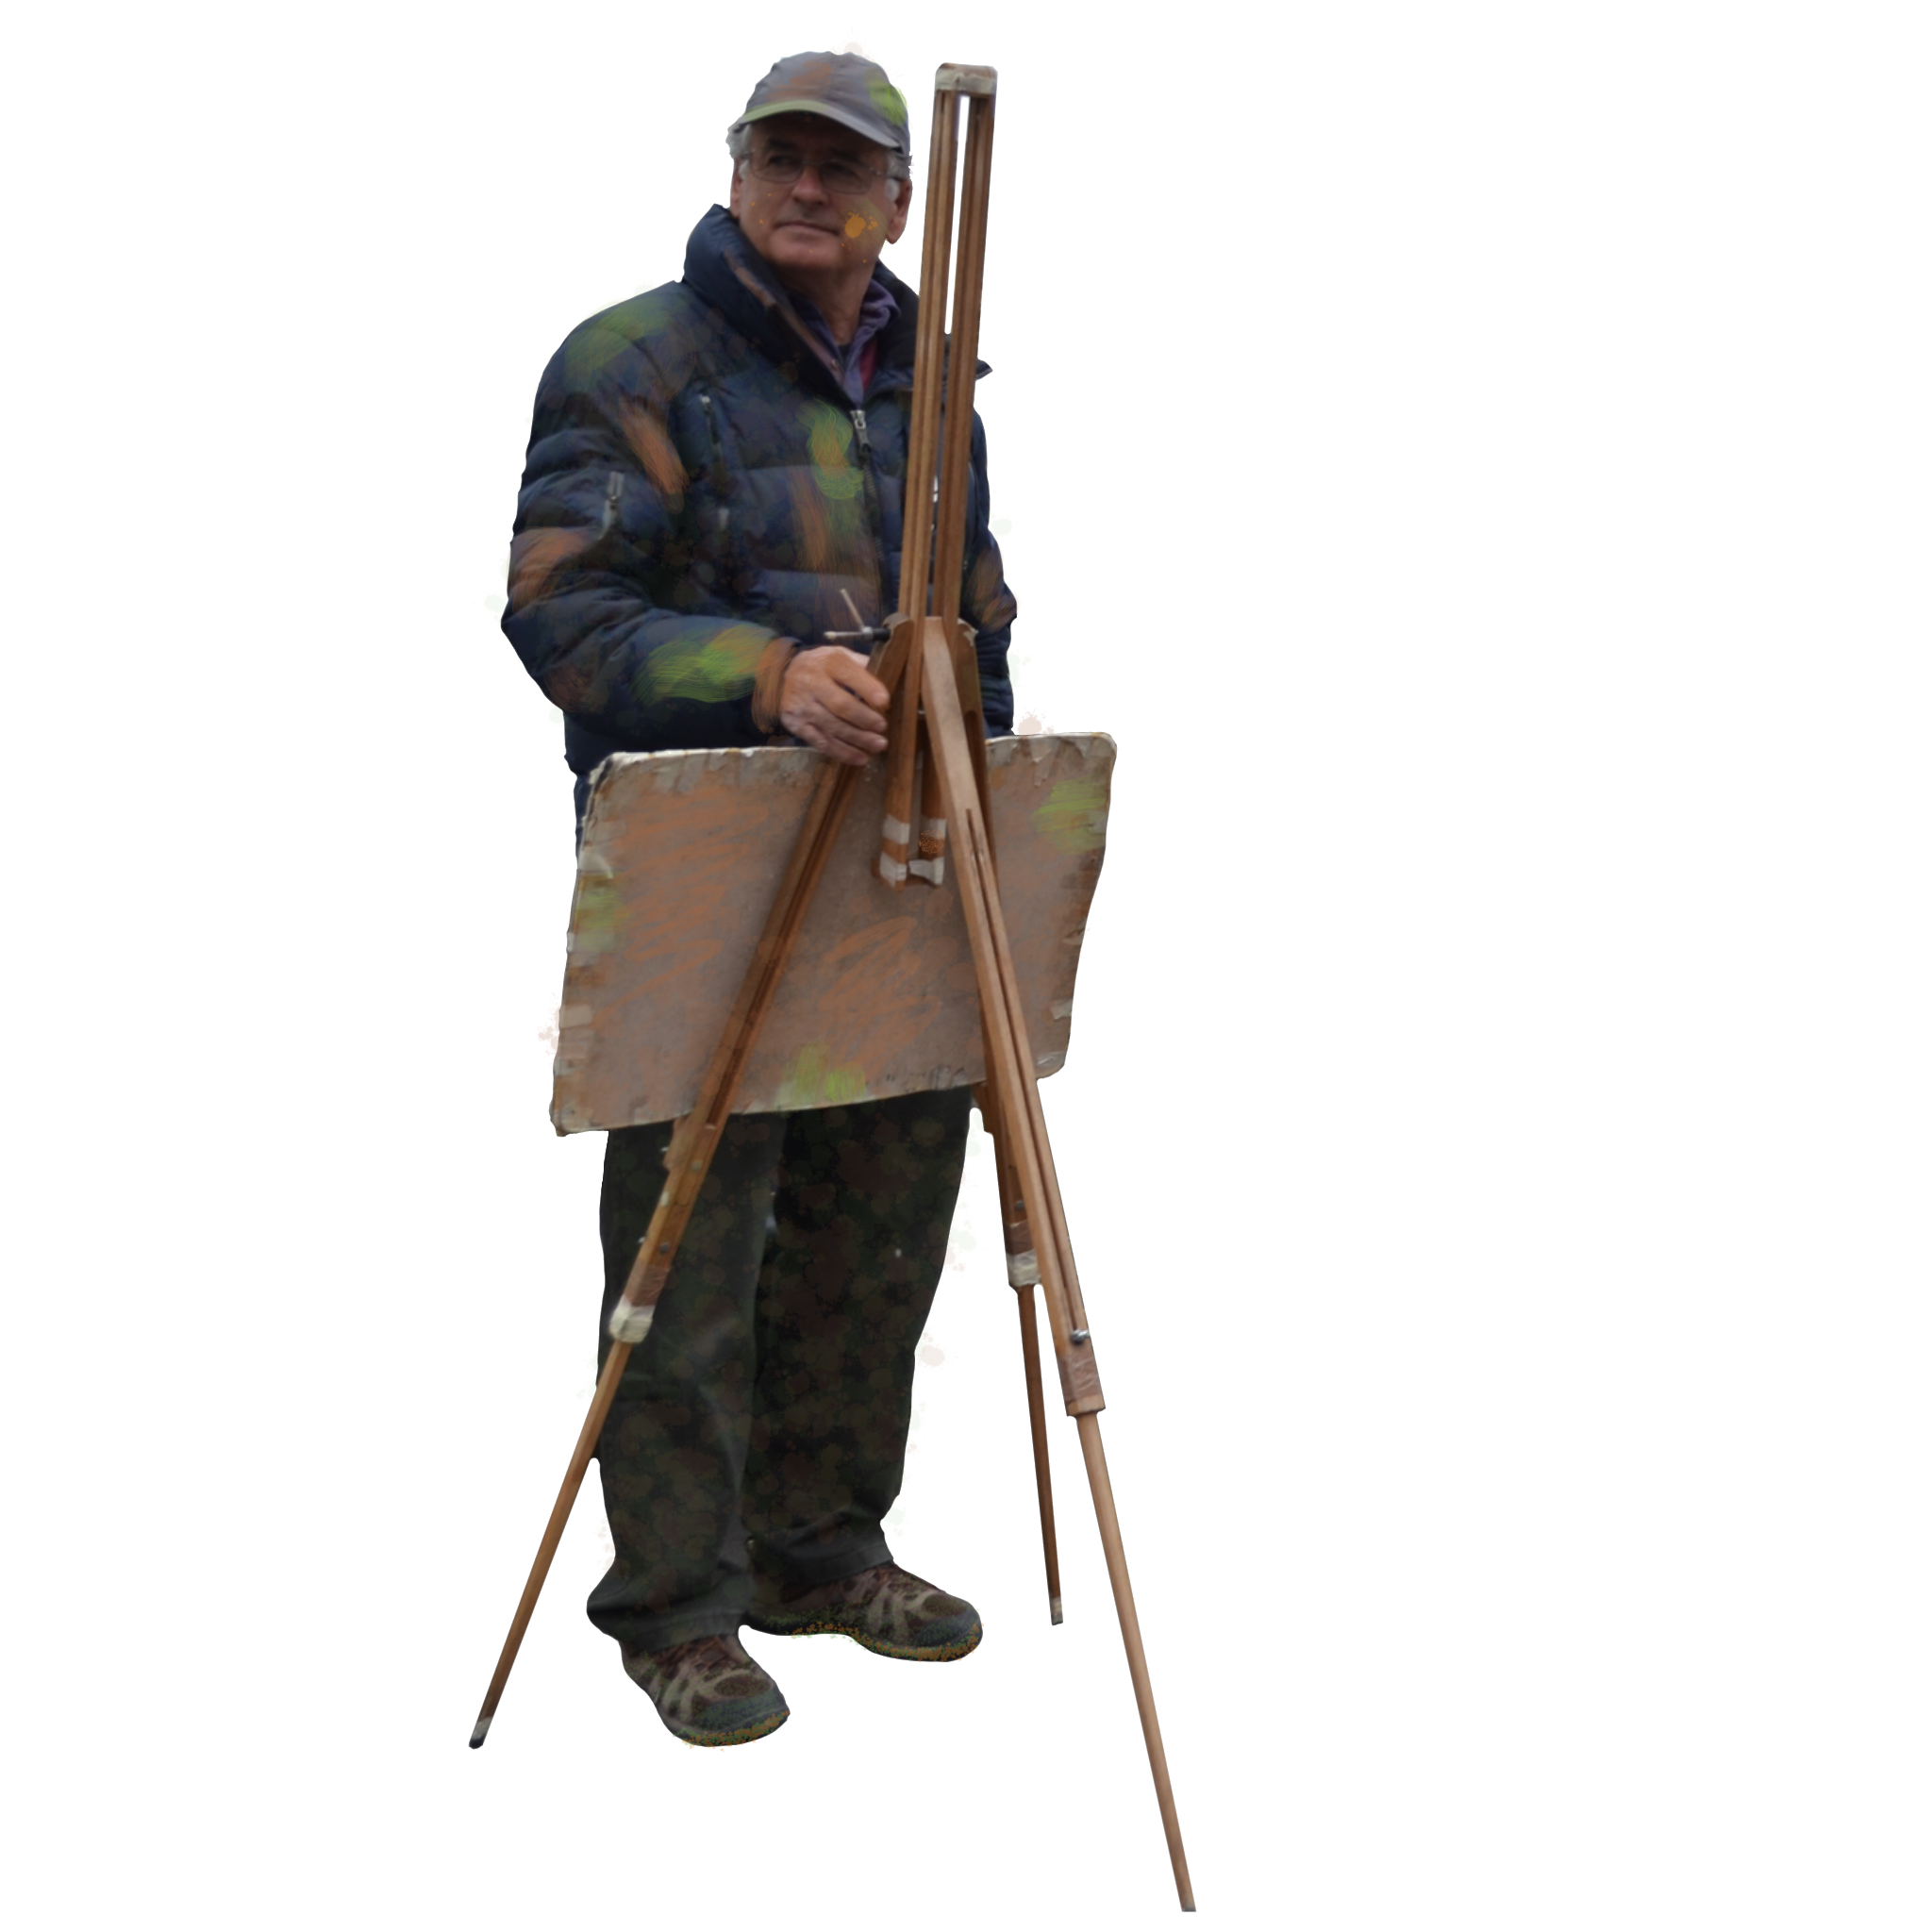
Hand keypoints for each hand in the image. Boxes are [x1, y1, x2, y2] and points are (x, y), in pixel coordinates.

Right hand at [778, 646, 891, 766]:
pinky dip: (842, 752)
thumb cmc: (822, 668)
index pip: (849, 674)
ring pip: (832, 726)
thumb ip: (861, 666)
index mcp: (827, 662)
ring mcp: (802, 706)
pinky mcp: (797, 725)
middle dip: (864, 718)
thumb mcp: (839, 656)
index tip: (885, 700)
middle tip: (882, 727)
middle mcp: (811, 683)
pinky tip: (859, 758)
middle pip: (840, 704)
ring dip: (857, 739)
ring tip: (878, 745)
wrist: (782, 676)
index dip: (867, 688)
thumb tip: (890, 677)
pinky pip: (821, 742)